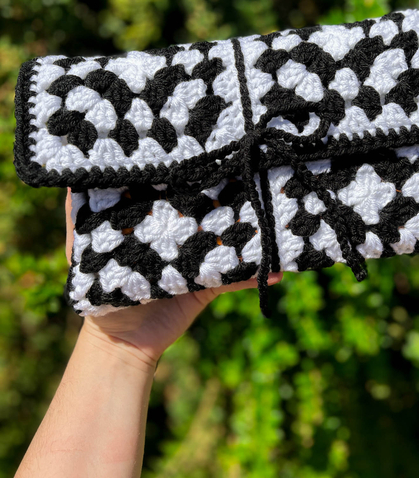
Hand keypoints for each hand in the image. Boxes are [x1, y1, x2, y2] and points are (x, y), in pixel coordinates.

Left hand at [66, 189, 282, 369]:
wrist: (120, 340)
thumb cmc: (98, 287)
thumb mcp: (82, 245)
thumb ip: (78, 212)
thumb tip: (71, 170)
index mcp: (154, 217)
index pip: (176, 186)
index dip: (190, 169)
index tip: (208, 144)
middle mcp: (180, 232)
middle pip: (208, 207)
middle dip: (229, 192)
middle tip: (250, 170)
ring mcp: (198, 256)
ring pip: (229, 238)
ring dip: (252, 229)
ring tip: (272, 209)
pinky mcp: (210, 282)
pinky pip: (238, 275)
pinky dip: (258, 272)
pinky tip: (281, 269)